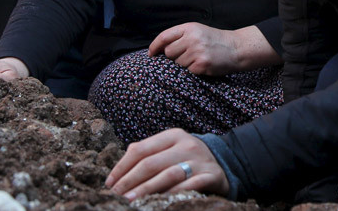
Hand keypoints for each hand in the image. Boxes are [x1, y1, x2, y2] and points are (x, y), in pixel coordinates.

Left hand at [106, 128, 228, 200]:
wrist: (226, 162)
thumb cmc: (188, 158)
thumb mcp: (170, 149)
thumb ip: (148, 153)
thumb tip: (119, 170)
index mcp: (172, 135)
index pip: (140, 149)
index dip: (122, 167)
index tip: (110, 183)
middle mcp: (186, 144)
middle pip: (151, 163)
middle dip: (130, 181)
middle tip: (117, 195)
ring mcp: (200, 160)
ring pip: (167, 175)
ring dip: (146, 189)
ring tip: (131, 200)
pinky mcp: (212, 176)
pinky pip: (189, 186)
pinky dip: (172, 193)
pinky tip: (160, 201)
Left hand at [149, 23, 278, 75]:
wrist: (237, 48)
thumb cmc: (215, 40)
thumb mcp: (197, 31)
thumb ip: (180, 36)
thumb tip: (159, 49)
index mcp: (189, 27)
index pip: (164, 37)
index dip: (155, 46)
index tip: (151, 53)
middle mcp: (192, 38)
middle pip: (169, 52)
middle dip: (174, 56)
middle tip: (188, 55)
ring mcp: (197, 51)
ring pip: (177, 63)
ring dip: (185, 64)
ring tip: (198, 58)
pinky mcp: (202, 64)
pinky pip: (187, 71)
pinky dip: (193, 70)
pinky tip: (202, 65)